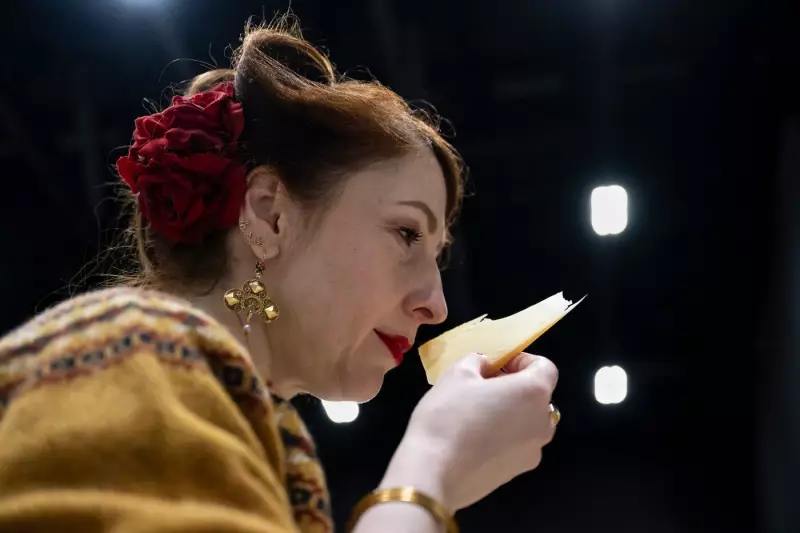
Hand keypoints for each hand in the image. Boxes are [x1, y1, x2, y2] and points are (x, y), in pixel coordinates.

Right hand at [393, 352, 557, 511]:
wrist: (433, 473)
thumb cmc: (449, 415)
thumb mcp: (457, 374)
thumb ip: (478, 362)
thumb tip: (485, 367)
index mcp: (534, 393)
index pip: (545, 367)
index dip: (522, 360)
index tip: (497, 364)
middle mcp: (542, 423)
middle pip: (538, 397)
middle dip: (515, 387)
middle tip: (483, 386)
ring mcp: (532, 452)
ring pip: (528, 422)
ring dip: (510, 412)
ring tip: (477, 413)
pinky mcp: (517, 473)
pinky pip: (516, 445)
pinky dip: (503, 436)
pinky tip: (473, 439)